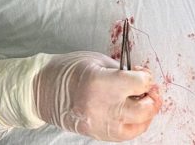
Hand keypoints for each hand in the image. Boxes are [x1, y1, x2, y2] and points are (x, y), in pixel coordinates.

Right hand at [35, 51, 161, 140]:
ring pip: (139, 125)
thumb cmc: (69, 70)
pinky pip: (126, 135)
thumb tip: (142, 78)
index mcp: (101, 82)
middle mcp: (103, 106)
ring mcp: (100, 124)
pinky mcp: (98, 134)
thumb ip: (122, 70)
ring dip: (146, 112)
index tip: (142, 73)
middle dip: (152, 96)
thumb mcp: (97, 60)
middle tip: (148, 88)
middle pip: (144, 109)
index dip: (146, 76)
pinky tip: (131, 112)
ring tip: (141, 100)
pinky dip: (135, 124)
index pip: (140, 83)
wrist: (43, 90)